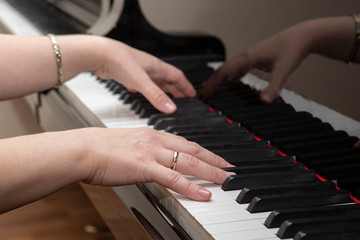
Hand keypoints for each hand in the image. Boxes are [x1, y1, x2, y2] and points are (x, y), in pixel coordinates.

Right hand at [84, 127, 232, 200]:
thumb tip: (150, 159)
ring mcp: (152, 153)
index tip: (213, 156)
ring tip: (225, 179)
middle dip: (213, 159)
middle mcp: (155, 140)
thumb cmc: (99, 148)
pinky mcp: (145, 167)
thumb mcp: (127, 143)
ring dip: (210, 171)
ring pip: (189, 162)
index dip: (202, 150)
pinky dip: (191, 187)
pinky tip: (204, 193)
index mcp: (151, 134)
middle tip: (228, 167)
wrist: (83, 149)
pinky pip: (174, 178)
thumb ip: (142, 149)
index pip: (184, 142)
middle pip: (192, 149)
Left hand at [92, 38, 195, 112]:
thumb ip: (156, 96)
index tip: (193, 95)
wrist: (99, 54)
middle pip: (168, 79)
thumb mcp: (142, 81)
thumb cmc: (119, 60)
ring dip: (163, 91)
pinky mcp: (127, 75)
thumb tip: (171, 108)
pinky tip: (142, 94)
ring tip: (166, 99)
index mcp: (157, 67)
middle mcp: (149, 68)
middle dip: (177, 90)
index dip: (186, 86)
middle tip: (183, 100)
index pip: (177, 76)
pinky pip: (141, 84)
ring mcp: (139, 71)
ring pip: (155, 82)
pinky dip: (146, 90)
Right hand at [200, 22, 312, 102]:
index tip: (204, 92)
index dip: (213, 82)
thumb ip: (273, 87)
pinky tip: (233, 81)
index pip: (224, 71)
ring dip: (221, 77)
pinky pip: (240, 67)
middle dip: (213, 81)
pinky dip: (233, 75)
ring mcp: (251, 56)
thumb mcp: (283, 70)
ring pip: (231, 67)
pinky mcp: (257, 58)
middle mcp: (246, 56)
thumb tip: (263, 101)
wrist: (301, 37)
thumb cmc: (291, 49)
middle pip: (224, 68)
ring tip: (213, 86)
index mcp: (248, 57)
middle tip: (204, 92)